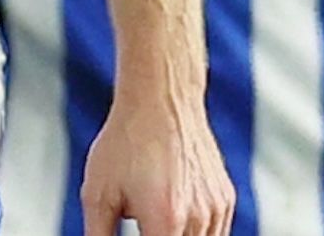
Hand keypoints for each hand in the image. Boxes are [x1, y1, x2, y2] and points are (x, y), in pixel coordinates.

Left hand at [81, 88, 234, 235]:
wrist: (162, 100)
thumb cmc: (126, 143)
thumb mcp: (98, 193)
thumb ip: (99, 235)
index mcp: (165, 220)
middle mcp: (198, 218)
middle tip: (144, 226)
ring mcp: (217, 209)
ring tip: (155, 219)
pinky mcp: (225, 199)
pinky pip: (215, 233)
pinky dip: (195, 234)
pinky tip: (172, 218)